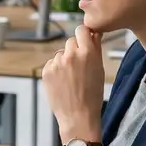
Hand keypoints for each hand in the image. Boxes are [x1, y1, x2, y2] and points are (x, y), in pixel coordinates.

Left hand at [41, 25, 103, 139]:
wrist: (78, 116)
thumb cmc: (92, 95)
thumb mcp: (99, 70)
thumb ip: (95, 49)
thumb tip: (94, 33)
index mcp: (87, 53)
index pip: (81, 29)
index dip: (83, 35)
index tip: (84, 40)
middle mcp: (71, 55)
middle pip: (70, 41)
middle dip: (74, 50)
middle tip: (79, 65)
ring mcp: (57, 63)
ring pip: (60, 53)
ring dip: (64, 60)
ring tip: (70, 78)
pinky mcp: (46, 71)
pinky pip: (51, 63)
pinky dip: (56, 70)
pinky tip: (62, 82)